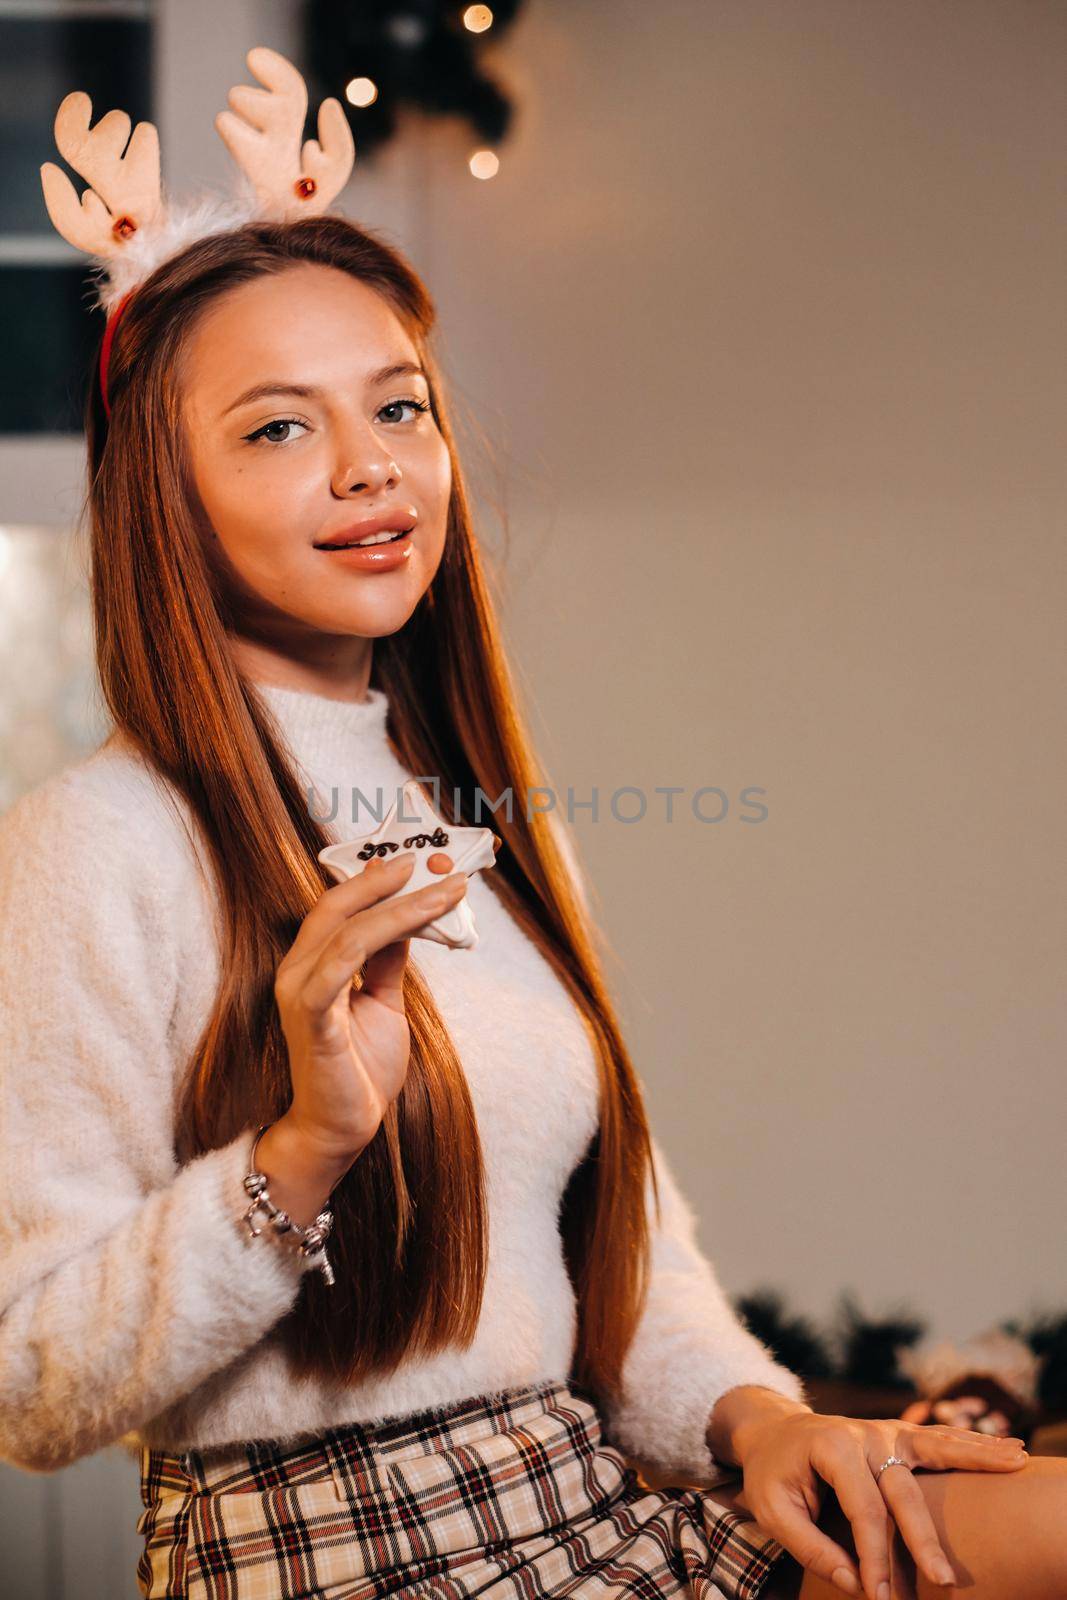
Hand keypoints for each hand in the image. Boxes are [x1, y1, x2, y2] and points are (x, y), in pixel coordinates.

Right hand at [273, 851, 467, 1162]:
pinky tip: (419, 918)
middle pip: (341, 906)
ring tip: (447, 889)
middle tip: (438, 860)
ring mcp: (300, 992)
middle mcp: (297, 970)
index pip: (339, 905)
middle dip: (392, 880)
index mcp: (311, 964)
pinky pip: (342, 965)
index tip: (421, 858)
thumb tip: (409, 919)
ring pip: (352, 930)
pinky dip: (382, 934)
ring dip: (404, 904)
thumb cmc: (357, 1068)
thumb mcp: (382, 1002)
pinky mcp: (312, 1018)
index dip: (376, 878)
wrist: (339, 1129)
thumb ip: (387, 961)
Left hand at [731, 1400, 1028, 1598]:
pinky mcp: (899, 1436)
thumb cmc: (773, 1472)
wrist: (774, 1430)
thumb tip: (854, 1582)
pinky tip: (1009, 1449)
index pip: (862, 1508)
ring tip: (1018, 1463)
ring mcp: (886, 1431)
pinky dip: (974, 1445)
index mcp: (832, 1446)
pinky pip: (940, 1441)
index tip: (880, 1596)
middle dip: (923, 1536)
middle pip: (902, 1489)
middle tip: (943, 1578)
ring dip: (978, 1457)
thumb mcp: (771, 1508)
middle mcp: (865, 1432)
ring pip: (937, 1448)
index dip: (873, 1555)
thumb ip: (810, 1545)